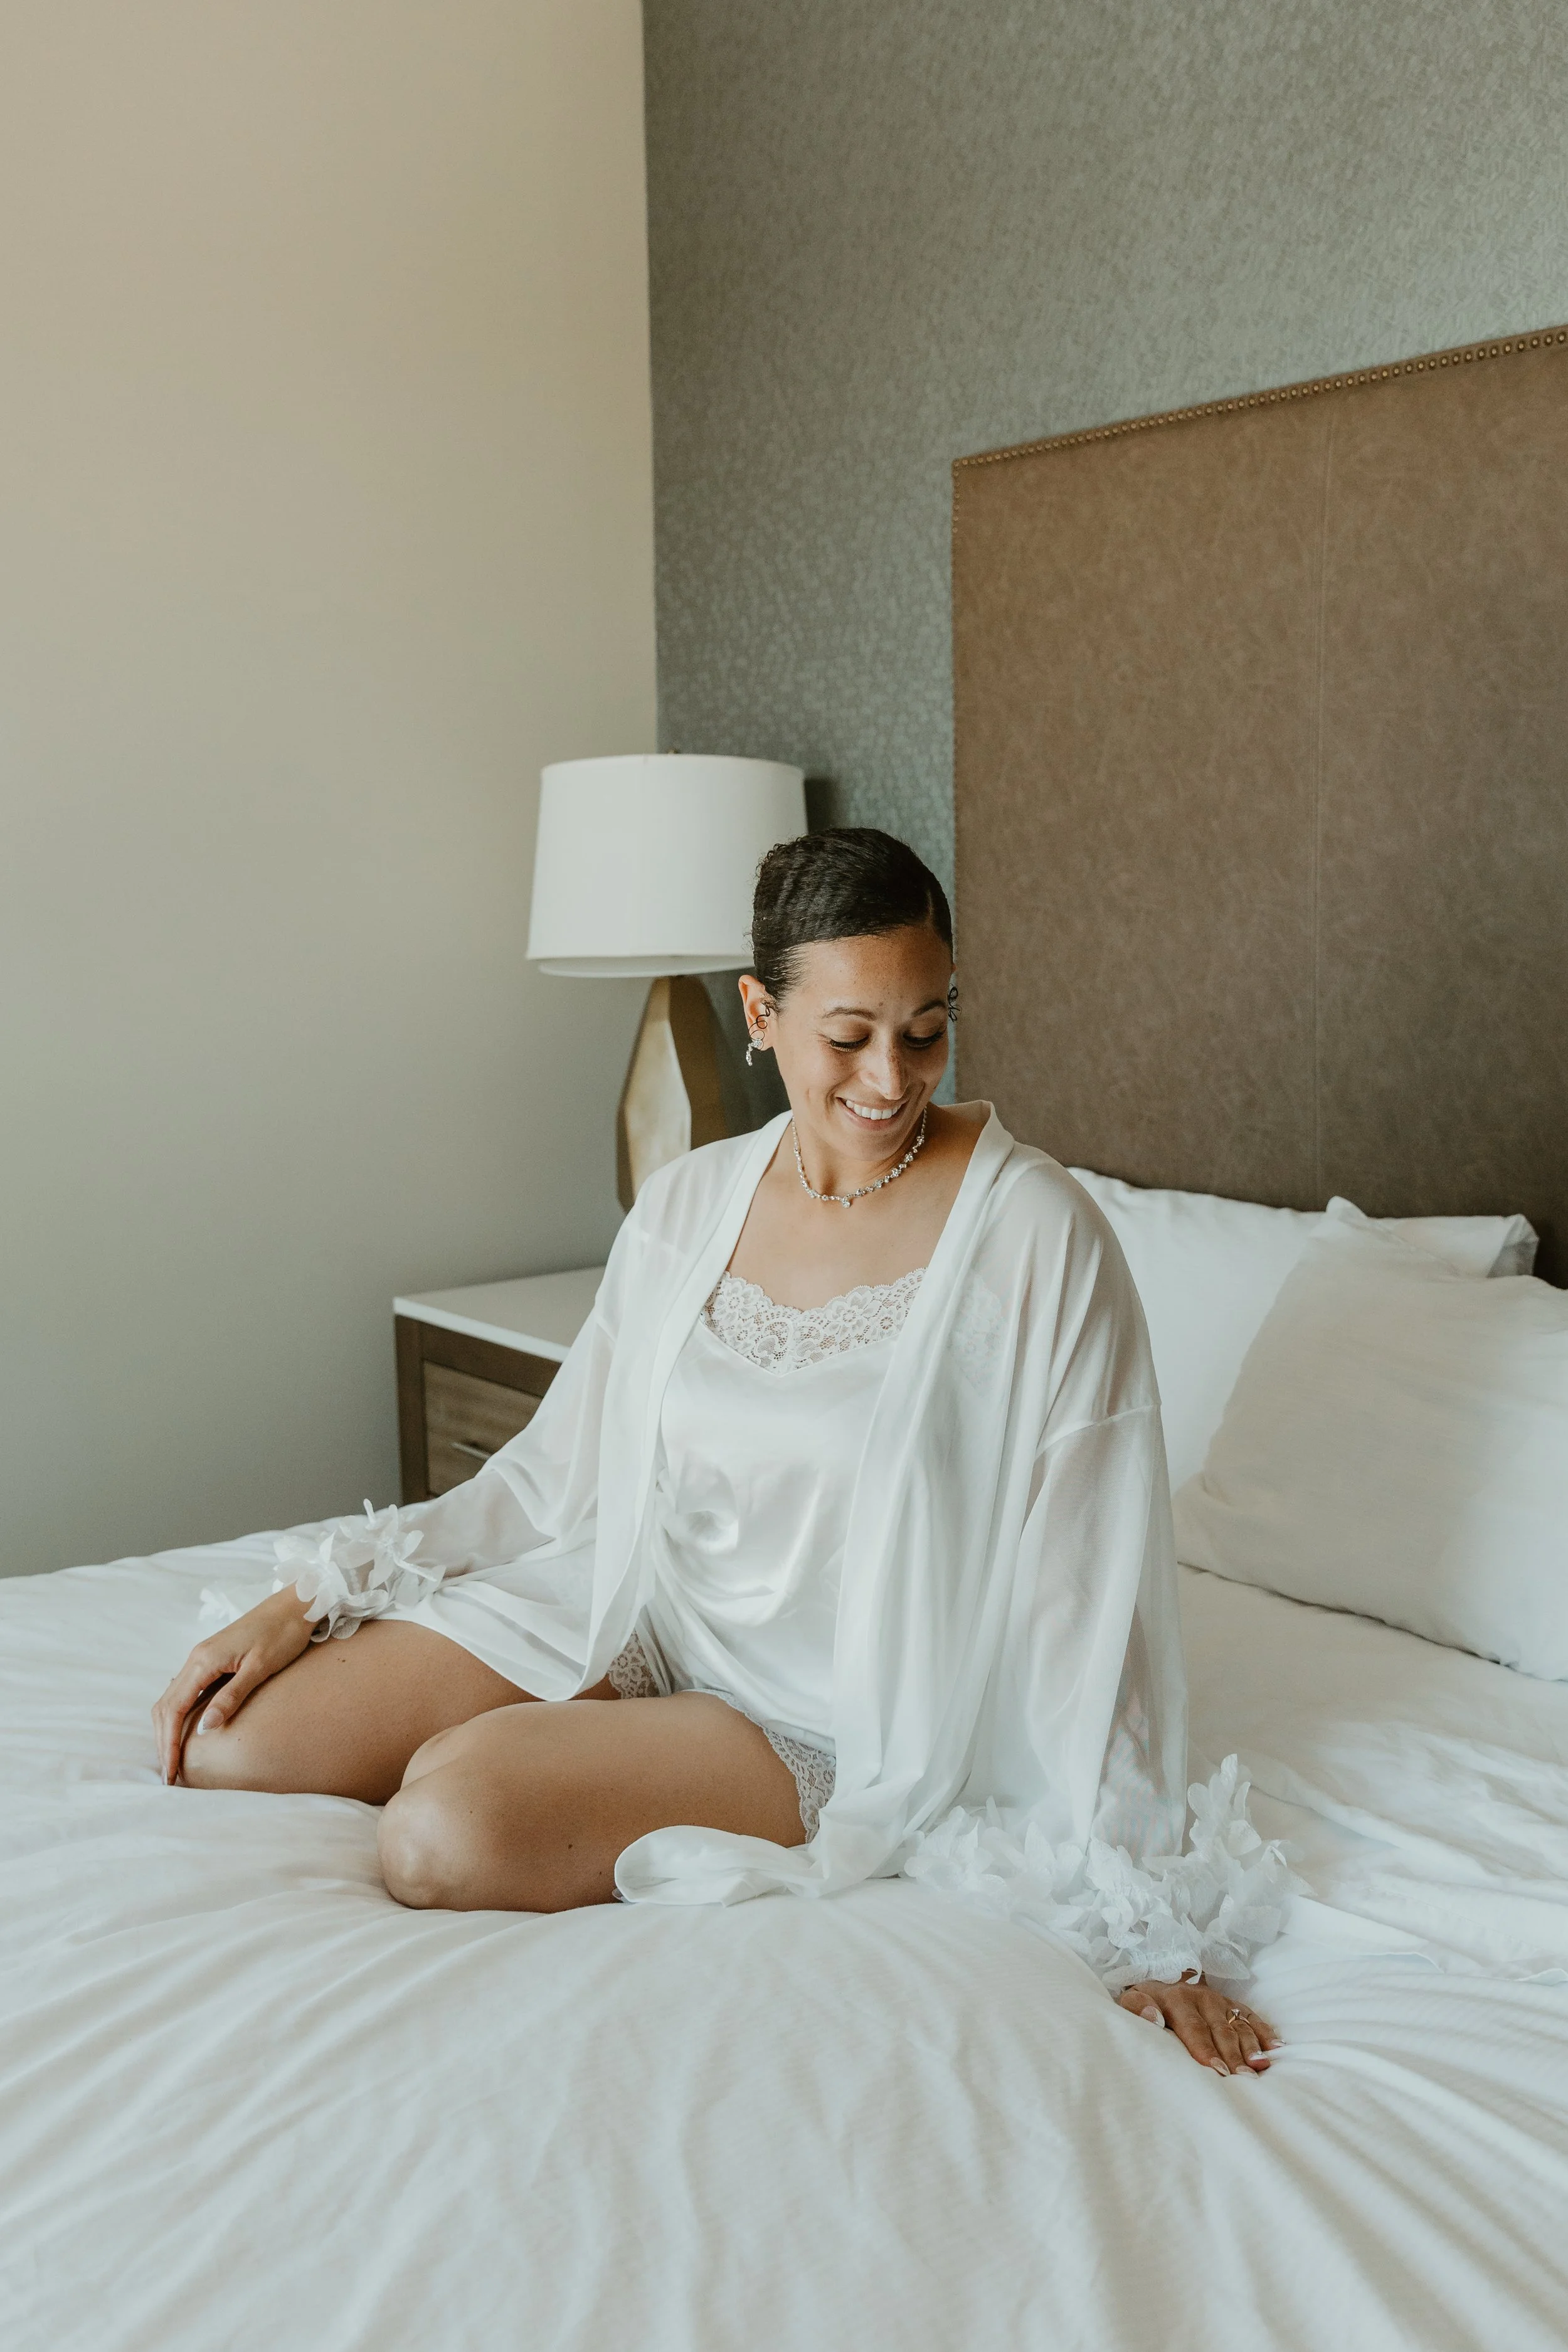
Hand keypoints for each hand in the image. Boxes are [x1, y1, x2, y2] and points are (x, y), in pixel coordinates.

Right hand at [152, 1587, 313, 1783]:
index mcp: (204, 1661)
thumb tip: (205, 1727)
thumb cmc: (283, 1633)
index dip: (168, 1744)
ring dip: (167, 1729)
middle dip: (163, 1742)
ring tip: (173, 1759)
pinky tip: (186, 1730)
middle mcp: (196, 1658)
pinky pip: (184, 1690)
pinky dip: (178, 1714)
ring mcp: (202, 1657)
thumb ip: (232, 1696)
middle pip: (165, 1706)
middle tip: (170, 1775)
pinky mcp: (212, 1659)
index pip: (173, 1709)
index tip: (171, 1773)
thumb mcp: (260, 1667)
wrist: (296, 1604)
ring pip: (171, 1698)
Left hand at [1118, 1973, 1279, 2074]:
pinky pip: (1252, 2017)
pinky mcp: (1232, 2004)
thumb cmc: (1145, 2002)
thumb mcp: (1130, 2001)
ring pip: (1239, 2025)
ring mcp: (1221, 2001)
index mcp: (1176, 1999)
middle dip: (1233, 2055)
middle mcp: (1202, 1998)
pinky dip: (1265, 2032)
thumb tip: (1152, 2017)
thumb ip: (1136, 2008)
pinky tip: (1277, 2049)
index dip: (1205, 2048)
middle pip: (1221, 2030)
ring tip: (1261, 2068)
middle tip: (1244, 2079)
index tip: (1215, 2069)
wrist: (1158, 1978)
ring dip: (1251, 2047)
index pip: (1193, 2027)